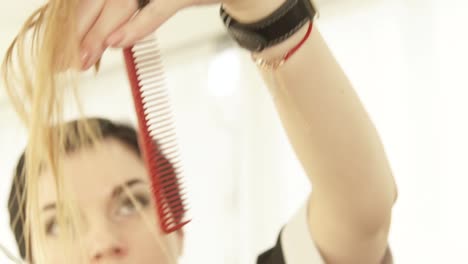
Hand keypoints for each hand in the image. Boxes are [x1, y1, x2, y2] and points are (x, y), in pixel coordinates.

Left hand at [78, 0, 233, 69]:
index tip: (67, 47)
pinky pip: (154, 10)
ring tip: (85, 58)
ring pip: (120, 5)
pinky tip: (116, 43)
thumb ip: (129, 11)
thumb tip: (102, 37)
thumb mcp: (153, 0)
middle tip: (70, 60)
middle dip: (83, 32)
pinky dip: (136, 28)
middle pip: (100, 0)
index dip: (78, 22)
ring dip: (100, 34)